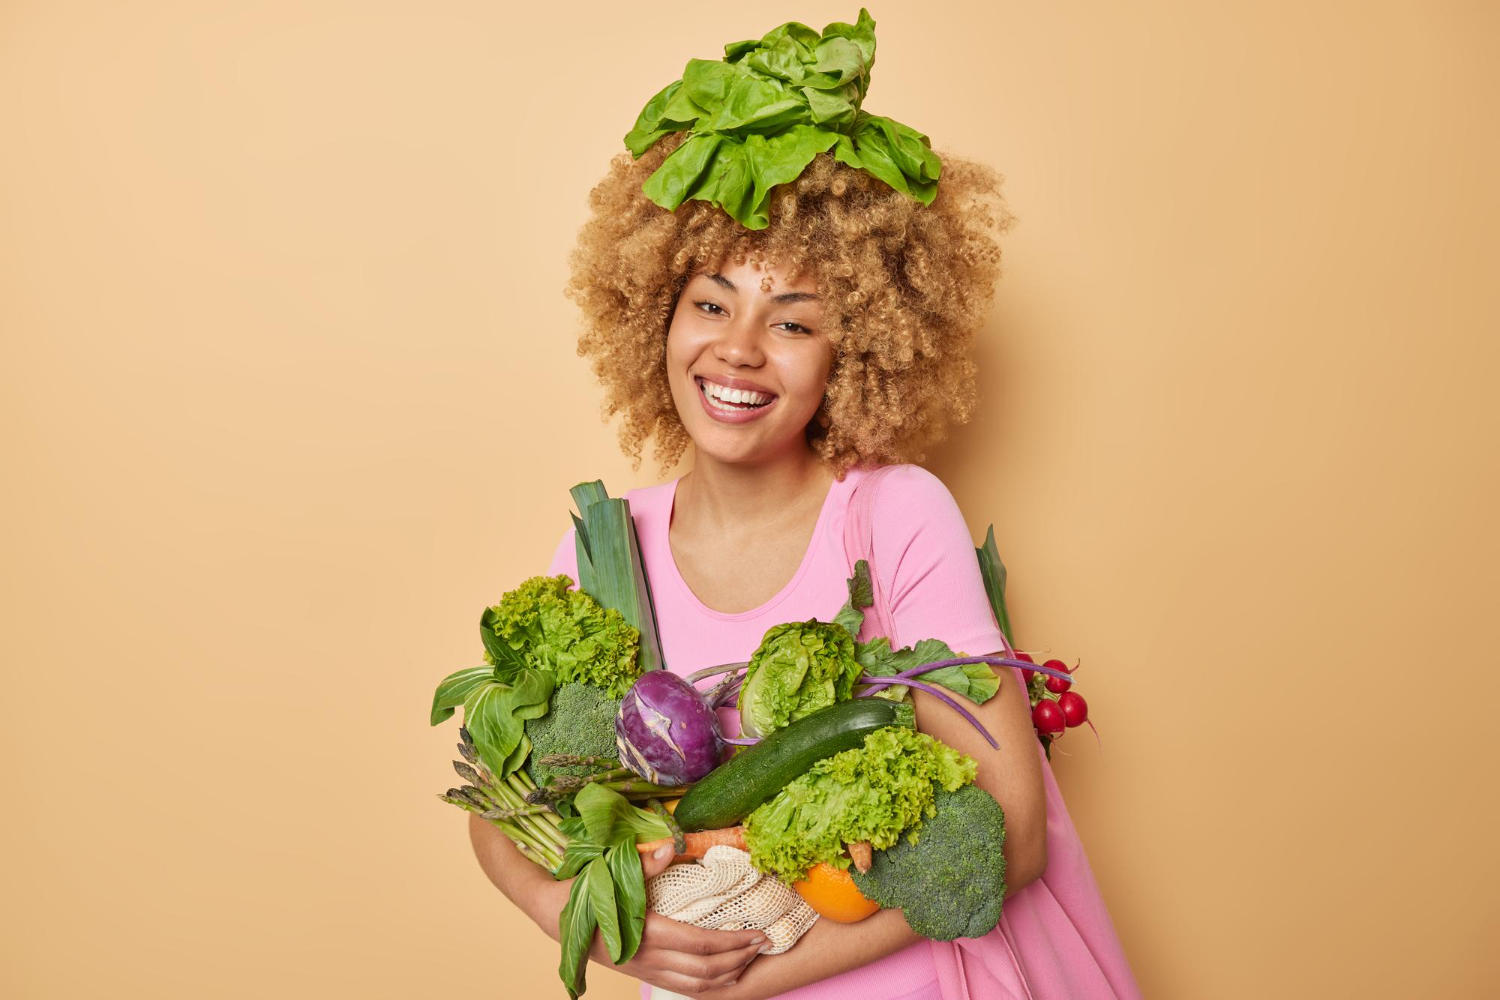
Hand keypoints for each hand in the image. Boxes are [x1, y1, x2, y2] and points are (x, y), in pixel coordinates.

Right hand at [588, 845, 766, 994]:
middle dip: (739, 958)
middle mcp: (649, 958)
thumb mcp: (612, 872)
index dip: (734, 942)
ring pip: (696, 985)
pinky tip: (724, 977)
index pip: (701, 944)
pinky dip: (708, 987)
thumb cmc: (586, 891)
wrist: (555, 916)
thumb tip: (669, 845)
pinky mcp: (642, 973)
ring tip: (751, 960)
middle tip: (765, 943)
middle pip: (705, 969)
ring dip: (728, 975)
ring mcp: (646, 970)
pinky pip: (682, 988)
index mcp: (647, 932)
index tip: (759, 932)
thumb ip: (645, 863)